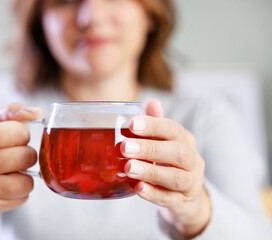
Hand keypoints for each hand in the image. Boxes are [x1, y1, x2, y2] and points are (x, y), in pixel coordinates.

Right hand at [0, 102, 41, 237]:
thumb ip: (11, 112)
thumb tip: (37, 112)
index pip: (20, 133)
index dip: (21, 135)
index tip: (9, 139)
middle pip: (27, 157)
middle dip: (26, 155)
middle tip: (12, 156)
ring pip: (27, 182)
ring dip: (25, 176)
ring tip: (10, 171)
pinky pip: (22, 198)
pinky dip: (19, 191)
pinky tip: (4, 186)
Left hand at [121, 99, 210, 237]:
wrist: (187, 198)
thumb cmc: (169, 164)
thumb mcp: (165, 143)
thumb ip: (157, 125)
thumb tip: (151, 101)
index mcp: (185, 141)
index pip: (173, 129)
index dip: (154, 126)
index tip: (132, 124)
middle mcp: (192, 161)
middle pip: (177, 152)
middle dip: (150, 148)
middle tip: (125, 147)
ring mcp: (190, 184)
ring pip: (175, 177)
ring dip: (150, 171)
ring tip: (128, 167)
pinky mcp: (182, 203)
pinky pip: (169, 199)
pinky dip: (154, 194)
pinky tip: (138, 188)